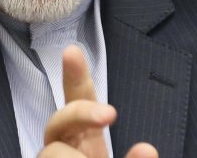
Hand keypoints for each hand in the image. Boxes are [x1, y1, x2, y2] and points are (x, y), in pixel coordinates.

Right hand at [38, 45, 157, 157]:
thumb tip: (146, 148)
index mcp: (84, 136)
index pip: (78, 100)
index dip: (75, 76)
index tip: (71, 50)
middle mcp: (62, 143)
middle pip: (58, 119)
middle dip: (81, 113)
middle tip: (109, 115)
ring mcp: (50, 157)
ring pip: (53, 152)